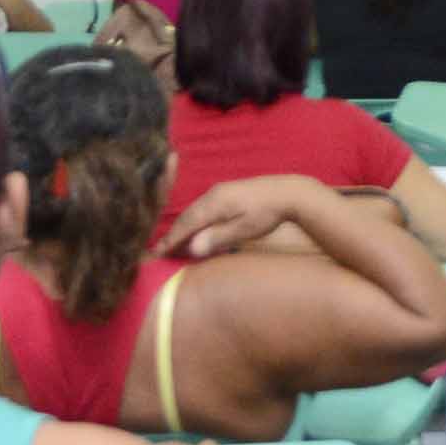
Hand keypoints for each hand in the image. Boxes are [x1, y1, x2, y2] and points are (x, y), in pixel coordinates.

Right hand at [160, 174, 317, 258]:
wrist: (288, 192)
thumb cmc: (267, 214)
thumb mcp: (244, 230)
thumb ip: (217, 238)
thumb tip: (191, 248)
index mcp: (214, 203)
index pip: (186, 224)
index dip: (171, 239)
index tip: (157, 253)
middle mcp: (212, 194)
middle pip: (187, 216)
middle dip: (173, 233)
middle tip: (160, 250)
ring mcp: (219, 191)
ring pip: (195, 211)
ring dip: (184, 226)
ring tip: (175, 242)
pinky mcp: (227, 192)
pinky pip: (203, 208)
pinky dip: (195, 220)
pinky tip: (197, 228)